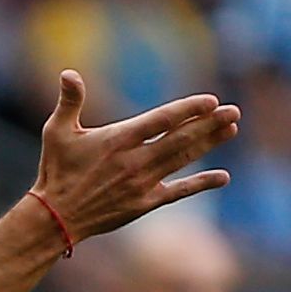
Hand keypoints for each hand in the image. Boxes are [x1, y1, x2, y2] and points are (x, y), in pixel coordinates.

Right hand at [30, 71, 240, 240]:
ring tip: (232, 129)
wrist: (56, 218)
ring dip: (209, 144)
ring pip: (183, 159)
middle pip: (180, 138)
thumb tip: (68, 72)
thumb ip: (70, 101)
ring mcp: (143, 184)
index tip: (211, 101)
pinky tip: (223, 177)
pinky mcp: (145, 203)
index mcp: (118, 140)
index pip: (161, 120)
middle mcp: (135, 161)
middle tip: (234, 111)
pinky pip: (178, 192)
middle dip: (209, 124)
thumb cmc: (56, 171)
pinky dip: (201, 184)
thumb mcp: (57, 132)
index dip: (188, 110)